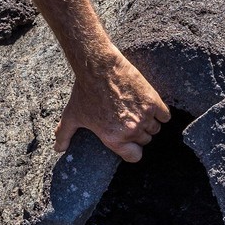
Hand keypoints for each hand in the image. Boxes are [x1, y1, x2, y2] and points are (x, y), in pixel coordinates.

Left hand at [55, 48, 169, 162]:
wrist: (99, 67)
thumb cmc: (84, 92)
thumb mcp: (72, 115)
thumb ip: (64, 135)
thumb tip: (59, 149)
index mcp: (113, 138)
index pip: (134, 157)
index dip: (133, 151)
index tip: (131, 144)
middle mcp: (131, 130)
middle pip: (145, 140)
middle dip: (139, 133)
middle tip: (130, 121)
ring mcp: (144, 116)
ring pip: (155, 128)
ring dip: (150, 123)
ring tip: (138, 112)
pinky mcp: (153, 101)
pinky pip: (165, 116)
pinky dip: (161, 113)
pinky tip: (150, 107)